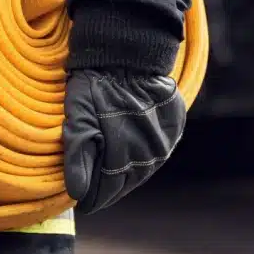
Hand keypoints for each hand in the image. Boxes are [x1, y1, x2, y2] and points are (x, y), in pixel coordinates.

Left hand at [61, 68, 185, 213]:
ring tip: (110, 165)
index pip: (108, 191)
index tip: (83, 201)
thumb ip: (78, 155)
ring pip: (142, 171)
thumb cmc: (95, 84)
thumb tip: (78, 193)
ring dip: (126, 172)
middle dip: (108, 186)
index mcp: (123, 154)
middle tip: (93, 183)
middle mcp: (150, 153)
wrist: (127, 51)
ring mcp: (166, 142)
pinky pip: (157, 153)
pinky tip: (129, 148)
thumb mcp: (77, 116)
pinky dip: (142, 155)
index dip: (93, 198)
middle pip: (125, 184)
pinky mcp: (175, 129)